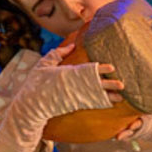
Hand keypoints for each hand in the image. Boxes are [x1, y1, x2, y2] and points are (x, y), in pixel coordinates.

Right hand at [2, 58, 123, 127]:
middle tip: (122, 84)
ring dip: (109, 96)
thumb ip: (57, 54)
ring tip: (121, 96)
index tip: (112, 67)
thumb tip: (72, 44)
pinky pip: (91, 105)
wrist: (29, 105)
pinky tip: (110, 103)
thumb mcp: (43, 64)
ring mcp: (74, 98)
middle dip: (110, 84)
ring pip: (96, 96)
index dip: (102, 69)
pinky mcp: (72, 106)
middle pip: (96, 84)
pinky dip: (101, 104)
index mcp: (68, 74)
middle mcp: (74, 86)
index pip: (88, 70)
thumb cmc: (34, 83)